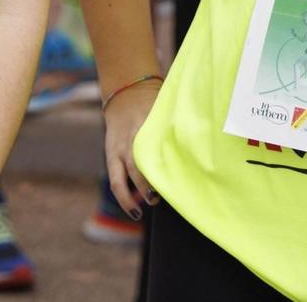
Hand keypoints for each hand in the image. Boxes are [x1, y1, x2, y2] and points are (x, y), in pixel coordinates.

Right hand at [102, 80, 161, 217]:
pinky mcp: (109, 155)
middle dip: (143, 186)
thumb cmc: (153, 104)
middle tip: (155, 200)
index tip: (170, 181)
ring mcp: (115, 149)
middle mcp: (127, 141)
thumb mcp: (163, 111)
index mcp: (143, 128)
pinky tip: (132, 208)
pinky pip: (114, 178)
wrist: (126, 93)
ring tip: (137, 213)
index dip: (157, 168)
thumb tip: (196, 151)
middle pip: (133, 167)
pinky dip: (122, 194)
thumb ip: (172, 130)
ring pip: (117, 179)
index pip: (150, 151)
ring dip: (127, 198)